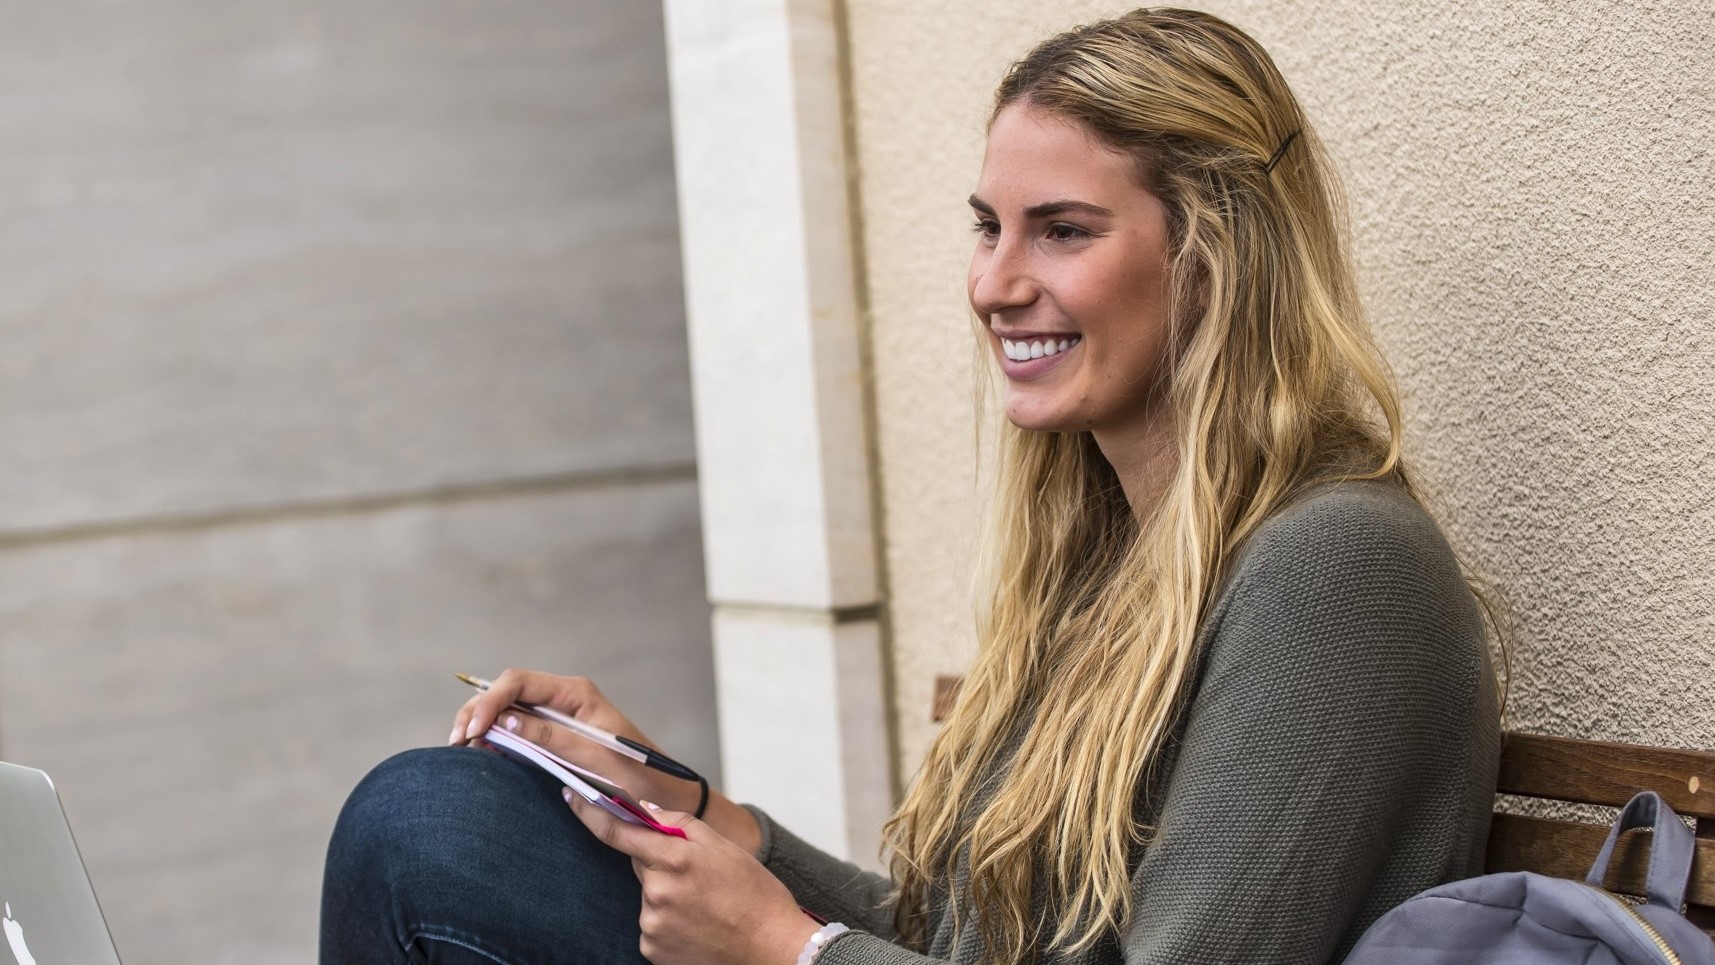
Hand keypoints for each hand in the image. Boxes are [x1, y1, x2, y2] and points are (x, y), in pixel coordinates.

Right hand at [448, 668, 761, 853]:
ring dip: (482, 724)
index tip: (473, 732)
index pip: (519, 682)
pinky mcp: (555, 737)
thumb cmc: (638, 776)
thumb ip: (551, 739)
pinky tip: (482, 754)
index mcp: (576, 692)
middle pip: (507, 691)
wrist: (664, 794)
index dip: (489, 702)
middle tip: (456, 743)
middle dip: (477, 711)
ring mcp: (558, 716)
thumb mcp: (595, 757)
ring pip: (507, 710)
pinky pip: (517, 729)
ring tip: (462, 749)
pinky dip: (495, 738)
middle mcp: (564, 698)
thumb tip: (505, 723)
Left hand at [568, 793, 819, 964]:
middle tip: (695, 873)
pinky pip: (651, 924)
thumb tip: (646, 809)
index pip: (618, 830)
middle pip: (640, 864)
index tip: (572, 796)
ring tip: (703, 904)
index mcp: (676, 858)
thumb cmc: (756, 895)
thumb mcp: (725, 847)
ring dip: (665, 894)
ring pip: (648, 896)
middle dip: (658, 861)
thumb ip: (681, 823)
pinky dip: (668, 921)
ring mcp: (653, 923)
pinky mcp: (652, 949)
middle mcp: (658, 891)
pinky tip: (696, 924)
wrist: (772, 948)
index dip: (590, 811)